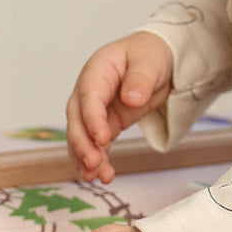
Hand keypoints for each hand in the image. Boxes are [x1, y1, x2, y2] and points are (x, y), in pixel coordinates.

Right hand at [66, 31, 173, 183]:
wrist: (153, 58)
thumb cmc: (149, 54)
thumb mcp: (150, 61)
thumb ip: (140, 79)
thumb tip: (130, 99)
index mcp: (97, 71)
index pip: (90, 97)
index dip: (93, 119)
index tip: (102, 138)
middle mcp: (89, 91)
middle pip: (78, 119)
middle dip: (83, 144)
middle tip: (93, 164)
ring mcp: (95, 109)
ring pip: (83, 135)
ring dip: (87, 157)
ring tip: (96, 177)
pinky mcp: (105, 123)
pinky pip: (96, 143)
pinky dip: (97, 159)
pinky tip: (101, 175)